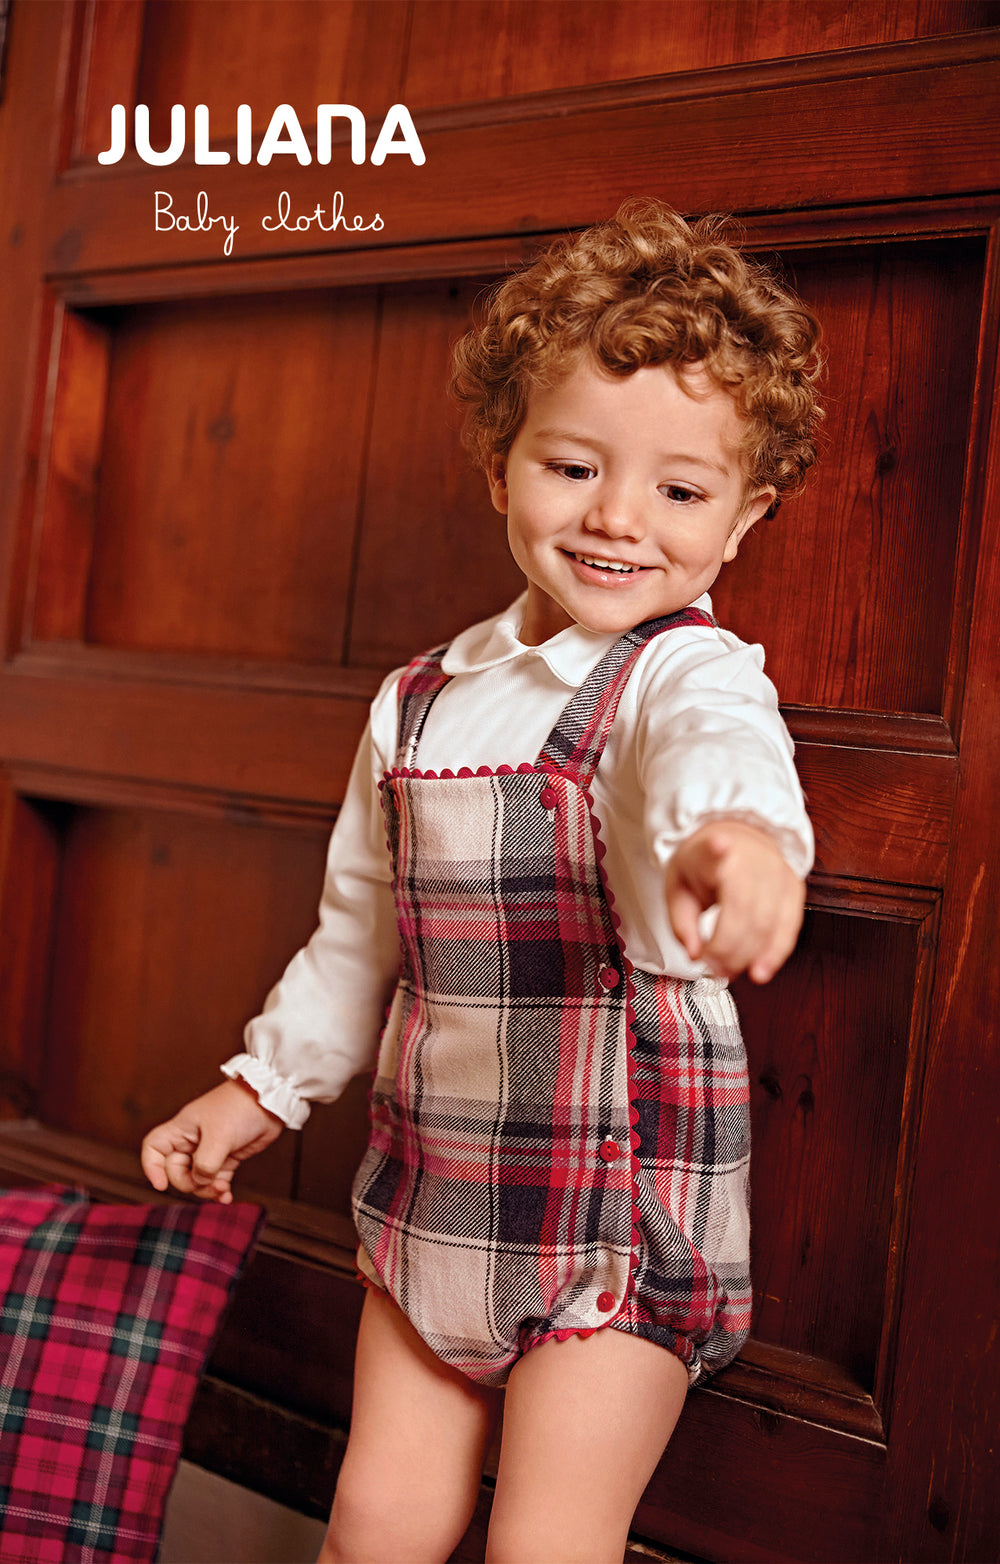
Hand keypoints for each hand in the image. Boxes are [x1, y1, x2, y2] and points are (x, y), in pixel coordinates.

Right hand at [140, 1079, 283, 1202]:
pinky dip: (219, 1190)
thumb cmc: (240, 1108)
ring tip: (222, 1189)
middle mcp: (193, 1140)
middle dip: (190, 1183)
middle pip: (176, 1171)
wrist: (270, 1101)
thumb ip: (205, 1163)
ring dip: (207, 1190)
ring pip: (197, 1179)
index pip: (154, 1148)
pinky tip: (226, 1196)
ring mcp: (210, 1150)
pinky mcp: (227, 1157)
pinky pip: (215, 1180)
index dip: (152, 1167)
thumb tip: (200, 1181)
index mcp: (183, 1129)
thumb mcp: (220, 1136)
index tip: (161, 1185)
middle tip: (209, 1181)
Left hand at [665, 820, 805, 983]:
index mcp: (713, 851)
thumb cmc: (706, 867)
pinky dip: (775, 954)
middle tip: (711, 967)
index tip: (718, 845)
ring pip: (769, 924)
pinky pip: (789, 928)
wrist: (738, 842)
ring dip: (748, 956)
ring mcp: (777, 872)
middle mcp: (751, 858)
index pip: (714, 849)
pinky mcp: (794, 888)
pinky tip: (760, 969)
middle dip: (727, 949)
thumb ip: (681, 923)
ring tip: (728, 972)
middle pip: (744, 909)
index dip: (717, 849)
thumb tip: (695, 954)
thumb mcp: (679, 887)